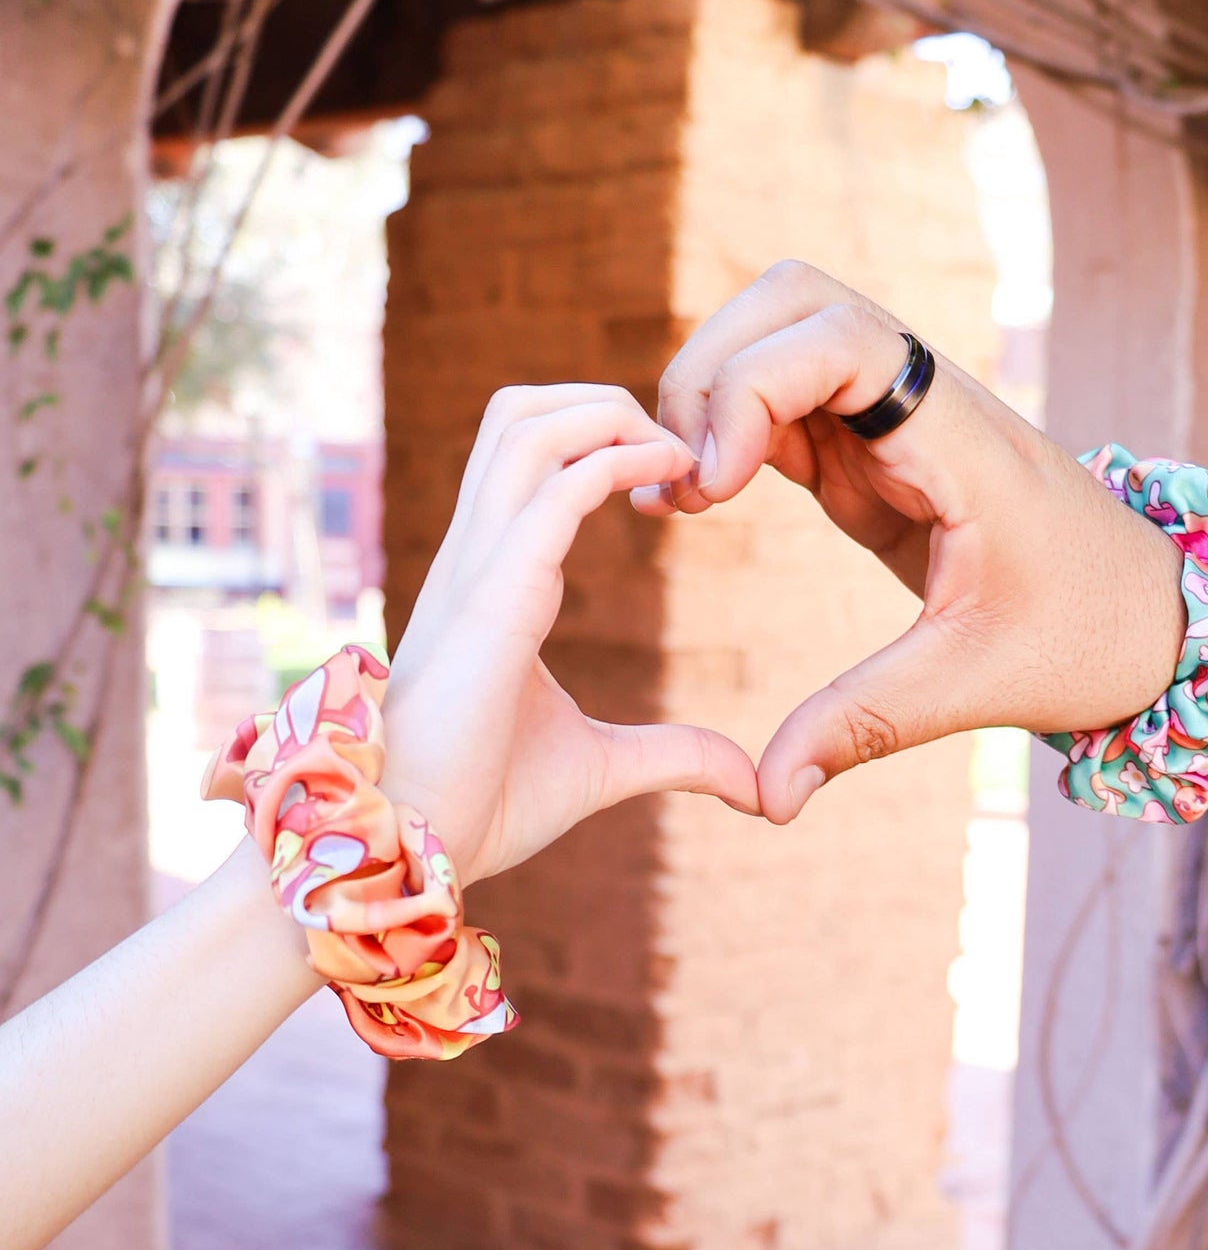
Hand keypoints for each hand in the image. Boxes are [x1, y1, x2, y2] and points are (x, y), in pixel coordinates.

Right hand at [380, 384, 759, 881]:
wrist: (412, 847)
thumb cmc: (480, 803)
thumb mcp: (601, 767)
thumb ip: (674, 756)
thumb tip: (753, 783)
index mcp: (491, 577)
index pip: (530, 457)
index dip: (603, 442)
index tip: (680, 481)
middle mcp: (477, 554)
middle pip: (519, 412)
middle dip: (602, 402)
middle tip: (680, 451)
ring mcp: (477, 567)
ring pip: (525, 424)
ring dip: (610, 415)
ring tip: (680, 454)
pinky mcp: (492, 596)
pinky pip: (552, 490)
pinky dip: (617, 461)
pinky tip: (672, 477)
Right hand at [634, 260, 1185, 821]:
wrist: (1154, 622)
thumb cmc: (1087, 639)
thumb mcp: (973, 683)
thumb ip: (862, 725)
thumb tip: (768, 799)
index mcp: (960, 434)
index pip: (837, 335)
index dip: (749, 385)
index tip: (711, 484)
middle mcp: (924, 400)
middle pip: (790, 298)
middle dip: (712, 366)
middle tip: (684, 480)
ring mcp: (896, 416)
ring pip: (777, 334)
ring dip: (711, 390)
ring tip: (682, 493)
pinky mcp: (874, 449)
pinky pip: (782, 399)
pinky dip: (727, 428)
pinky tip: (696, 498)